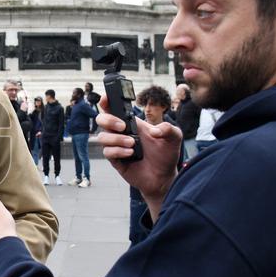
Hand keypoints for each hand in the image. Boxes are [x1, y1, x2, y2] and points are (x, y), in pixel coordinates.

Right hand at [95, 95, 180, 216]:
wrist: (164, 178)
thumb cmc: (166, 155)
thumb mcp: (174, 138)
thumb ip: (169, 128)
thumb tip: (154, 131)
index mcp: (132, 123)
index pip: (114, 108)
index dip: (106, 101)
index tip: (106, 98)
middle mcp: (121, 133)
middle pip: (101, 119)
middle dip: (108, 120)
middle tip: (123, 126)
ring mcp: (117, 146)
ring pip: (102, 137)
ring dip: (116, 139)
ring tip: (132, 144)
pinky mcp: (115, 160)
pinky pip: (107, 152)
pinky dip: (118, 151)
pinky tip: (131, 154)